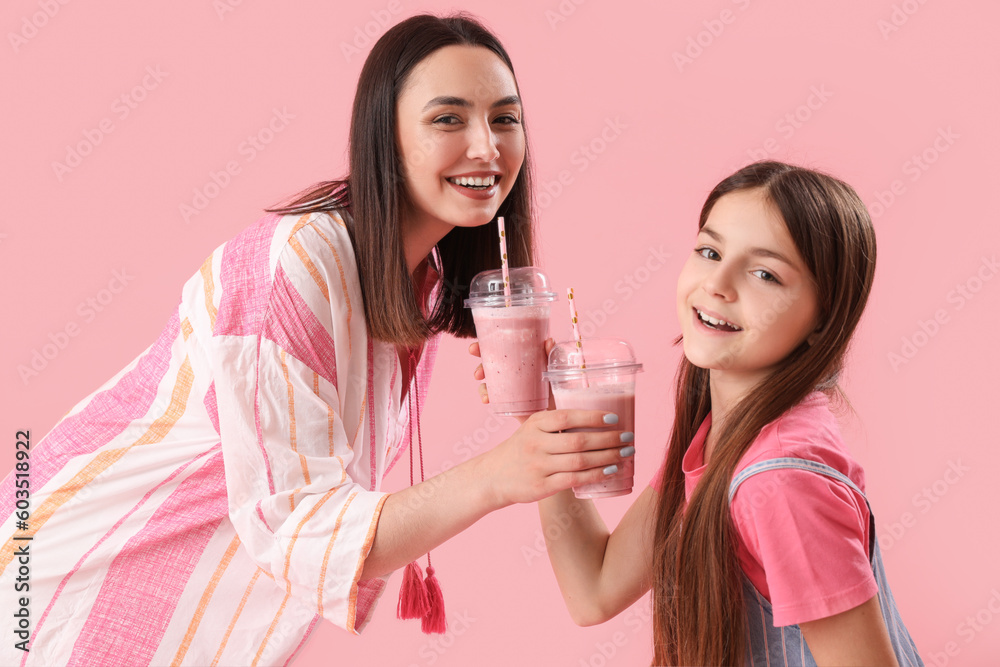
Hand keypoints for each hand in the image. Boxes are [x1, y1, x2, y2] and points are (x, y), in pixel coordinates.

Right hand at [469, 339, 556, 423]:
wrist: (555, 412)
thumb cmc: (555, 386)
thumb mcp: (554, 368)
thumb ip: (550, 355)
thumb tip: (548, 341)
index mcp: (519, 355)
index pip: (500, 343)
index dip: (485, 342)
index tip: (476, 347)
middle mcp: (510, 366)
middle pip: (490, 355)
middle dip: (479, 357)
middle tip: (478, 361)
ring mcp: (506, 382)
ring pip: (487, 374)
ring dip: (479, 375)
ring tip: (480, 381)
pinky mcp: (505, 397)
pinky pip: (490, 394)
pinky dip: (485, 395)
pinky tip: (486, 399)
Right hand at [478, 408, 632, 506]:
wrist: (492, 477)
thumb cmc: (520, 449)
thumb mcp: (531, 428)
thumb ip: (555, 422)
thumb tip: (595, 414)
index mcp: (534, 423)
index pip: (567, 417)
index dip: (593, 417)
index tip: (615, 417)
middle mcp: (535, 443)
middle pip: (579, 440)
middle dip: (608, 439)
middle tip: (628, 437)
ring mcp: (538, 466)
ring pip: (580, 461)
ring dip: (608, 457)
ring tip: (625, 453)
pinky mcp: (542, 486)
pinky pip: (574, 480)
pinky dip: (595, 475)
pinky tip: (610, 471)